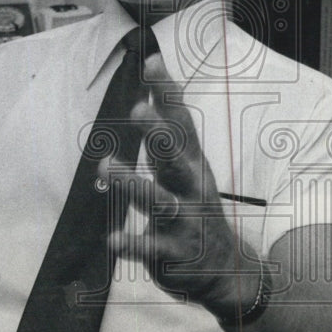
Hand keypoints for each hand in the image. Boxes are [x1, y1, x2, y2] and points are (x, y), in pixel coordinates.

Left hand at [97, 55, 260, 316]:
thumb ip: (168, 137)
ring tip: (106, 167)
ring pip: (159, 201)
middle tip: (139, 109)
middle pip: (175, 157)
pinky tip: (112, 240)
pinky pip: (151, 248)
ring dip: (132, 184)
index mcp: (192, 165)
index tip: (152, 63)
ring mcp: (185, 221)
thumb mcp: (189, 170)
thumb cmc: (196, 208)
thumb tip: (147, 94)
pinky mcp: (174, 253)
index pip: (182, 123)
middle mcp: (191, 188)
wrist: (226, 269)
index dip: (168, 94)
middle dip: (158, 134)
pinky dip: (132, 244)